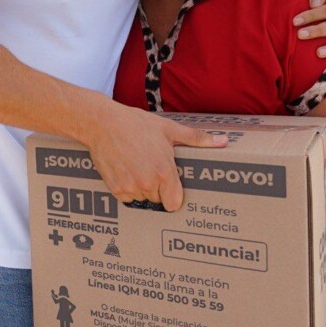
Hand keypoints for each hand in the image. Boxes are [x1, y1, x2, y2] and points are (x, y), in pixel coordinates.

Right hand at [85, 106, 226, 210]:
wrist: (103, 123)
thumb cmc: (136, 124)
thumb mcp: (169, 129)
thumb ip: (197, 139)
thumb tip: (222, 141)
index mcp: (164, 172)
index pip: (174, 203)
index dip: (173, 193)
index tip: (170, 184)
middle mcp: (148, 184)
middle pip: (158, 200)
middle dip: (157, 187)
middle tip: (151, 167)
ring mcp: (130, 188)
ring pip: (142, 199)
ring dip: (142, 188)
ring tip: (138, 166)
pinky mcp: (115, 188)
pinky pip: (127, 197)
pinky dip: (127, 187)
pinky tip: (126, 169)